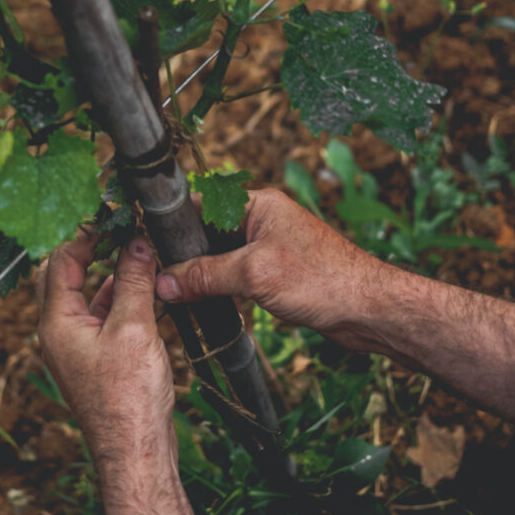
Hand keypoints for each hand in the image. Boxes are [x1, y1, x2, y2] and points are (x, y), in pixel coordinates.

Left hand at [37, 231, 175, 470]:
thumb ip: (133, 281)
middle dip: (88, 248)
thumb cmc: (128, 399)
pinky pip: (99, 316)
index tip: (112, 218)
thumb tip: (137, 242)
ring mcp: (76, 347)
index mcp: (56, 323)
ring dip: (105, 272)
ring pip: (83, 296)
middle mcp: (59, 333)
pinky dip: (117, 296)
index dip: (85, 234)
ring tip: (135, 252)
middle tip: (117, 229)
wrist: (136, 451)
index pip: (60, 261)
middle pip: (63, 275)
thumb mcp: (133, 329)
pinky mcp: (95, 359)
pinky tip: (141, 288)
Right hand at [154, 188, 383, 345]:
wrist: (367, 309)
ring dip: (204, 273)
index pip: (203, 204)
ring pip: (223, 256)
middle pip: (210, 232)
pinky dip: (222, 286)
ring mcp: (271, 246)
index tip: (147, 244)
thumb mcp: (253, 275)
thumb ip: (205, 276)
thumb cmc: (321, 280)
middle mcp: (265, 220)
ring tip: (176, 291)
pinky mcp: (278, 272)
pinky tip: (207, 302)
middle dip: (187, 254)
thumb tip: (163, 282)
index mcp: (260, 204)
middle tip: (158, 275)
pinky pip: (238, 274)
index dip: (175, 224)